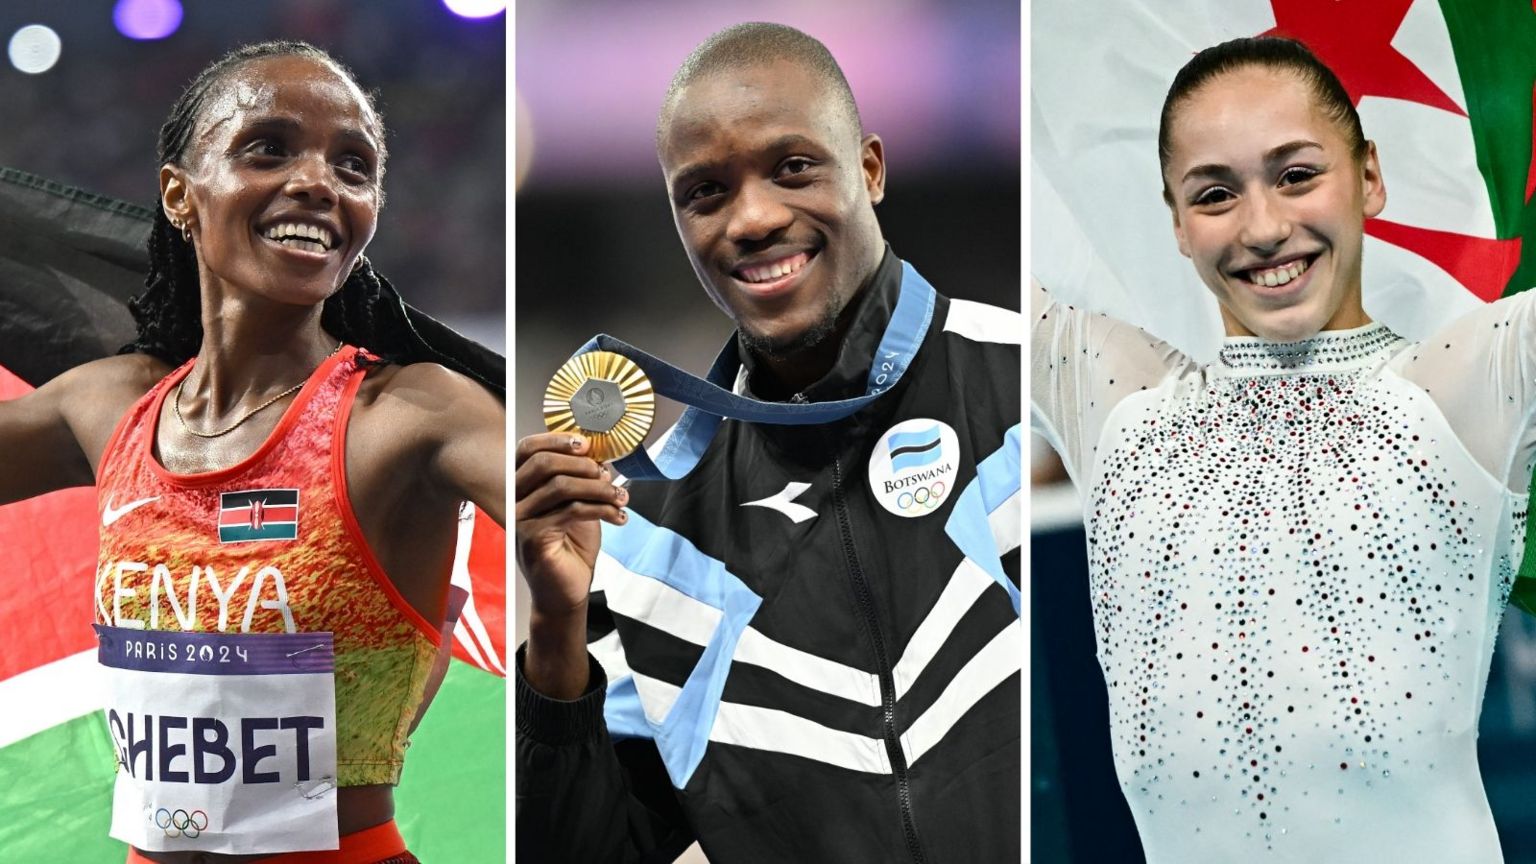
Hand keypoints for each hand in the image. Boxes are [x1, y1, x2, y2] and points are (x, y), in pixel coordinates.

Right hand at [514, 433, 627, 696]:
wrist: (565, 591)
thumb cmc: (570, 547)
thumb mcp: (578, 504)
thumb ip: (580, 480)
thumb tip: (599, 456)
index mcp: (519, 487)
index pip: (526, 449)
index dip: (556, 440)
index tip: (586, 446)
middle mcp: (512, 500)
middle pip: (543, 464)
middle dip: (583, 465)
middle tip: (609, 476)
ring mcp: (518, 519)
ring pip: (561, 486)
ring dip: (599, 489)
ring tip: (622, 498)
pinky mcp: (532, 537)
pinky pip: (571, 511)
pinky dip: (602, 509)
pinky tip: (619, 517)